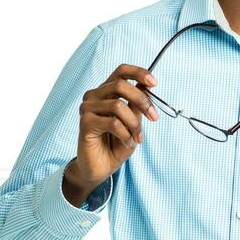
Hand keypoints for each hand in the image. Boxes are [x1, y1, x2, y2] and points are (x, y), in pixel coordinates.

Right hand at [74, 63, 160, 188]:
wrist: (101, 168)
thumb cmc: (116, 144)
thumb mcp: (133, 123)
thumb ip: (136, 105)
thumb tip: (146, 87)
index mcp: (106, 91)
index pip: (121, 72)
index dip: (138, 73)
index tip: (154, 83)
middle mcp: (94, 96)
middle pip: (120, 85)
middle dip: (142, 100)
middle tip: (154, 117)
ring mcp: (87, 108)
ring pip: (118, 105)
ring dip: (134, 124)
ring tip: (138, 137)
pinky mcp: (85, 123)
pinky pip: (112, 123)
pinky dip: (125, 134)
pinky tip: (128, 142)